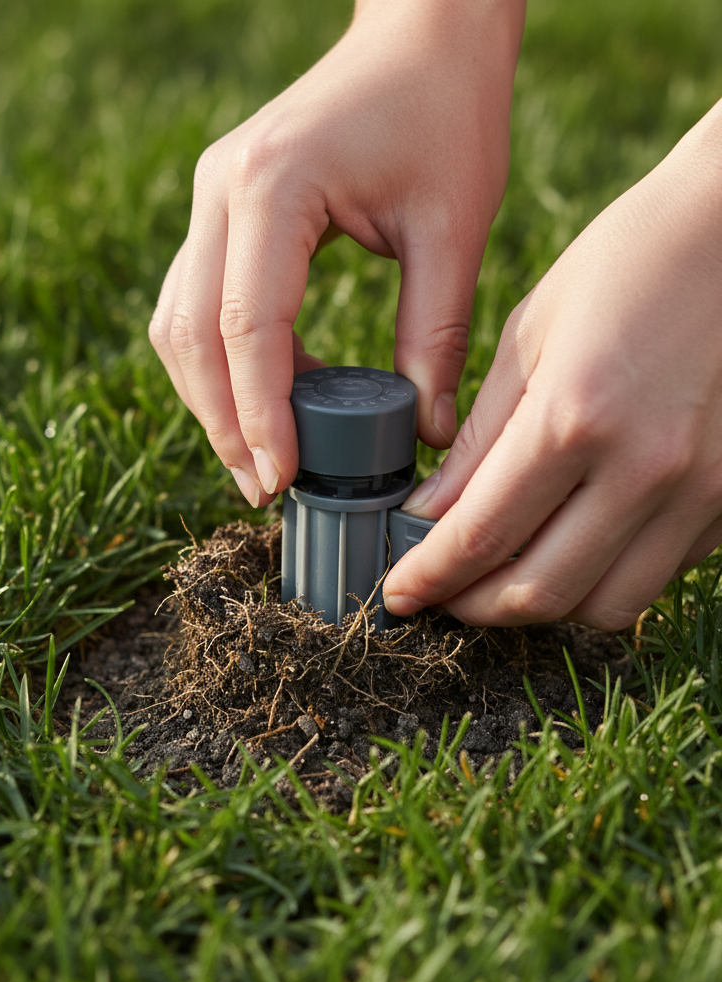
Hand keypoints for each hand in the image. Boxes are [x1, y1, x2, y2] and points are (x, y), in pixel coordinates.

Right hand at [148, 0, 524, 506]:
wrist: (423, 35)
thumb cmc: (446, 114)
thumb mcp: (454, 230)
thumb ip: (434, 335)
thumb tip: (425, 432)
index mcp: (273, 187)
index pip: (247, 325)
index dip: (259, 414)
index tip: (282, 478)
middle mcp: (221, 190)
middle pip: (192, 334)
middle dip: (223, 421)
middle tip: (265, 487)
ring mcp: (211, 197)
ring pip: (178, 323)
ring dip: (211, 398)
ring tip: (261, 458)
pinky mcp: (221, 209)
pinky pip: (197, 302)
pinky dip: (221, 361)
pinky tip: (266, 400)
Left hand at [384, 99, 721, 630]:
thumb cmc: (625, 264)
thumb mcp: (528, 336)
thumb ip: (479, 437)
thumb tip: (430, 513)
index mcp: (575, 415)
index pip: (482, 535)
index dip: (430, 578)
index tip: (399, 595)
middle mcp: (644, 468)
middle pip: (540, 591)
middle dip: (475, 607)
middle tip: (442, 595)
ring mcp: (700, 490)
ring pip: (603, 605)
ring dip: (541, 605)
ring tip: (503, 576)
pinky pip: (655, 575)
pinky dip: (601, 577)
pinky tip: (571, 543)